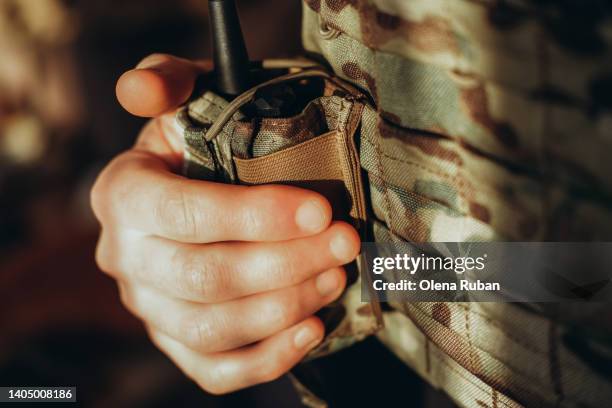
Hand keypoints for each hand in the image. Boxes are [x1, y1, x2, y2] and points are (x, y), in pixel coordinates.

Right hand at [91, 54, 359, 393]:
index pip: (183, 214)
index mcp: (123, 195)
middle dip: (286, 263)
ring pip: (213, 328)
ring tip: (335, 277)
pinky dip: (267, 358)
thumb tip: (139, 87)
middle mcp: (125, 258)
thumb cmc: (203, 137)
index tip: (319, 209)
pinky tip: (313, 331)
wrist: (200, 186)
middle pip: (205, 278)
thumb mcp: (188, 96)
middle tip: (345, 242)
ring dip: (284, 306)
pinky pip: (214, 371)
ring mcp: (149, 308)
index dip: (254, 216)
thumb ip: (166, 81)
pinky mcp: (175, 342)